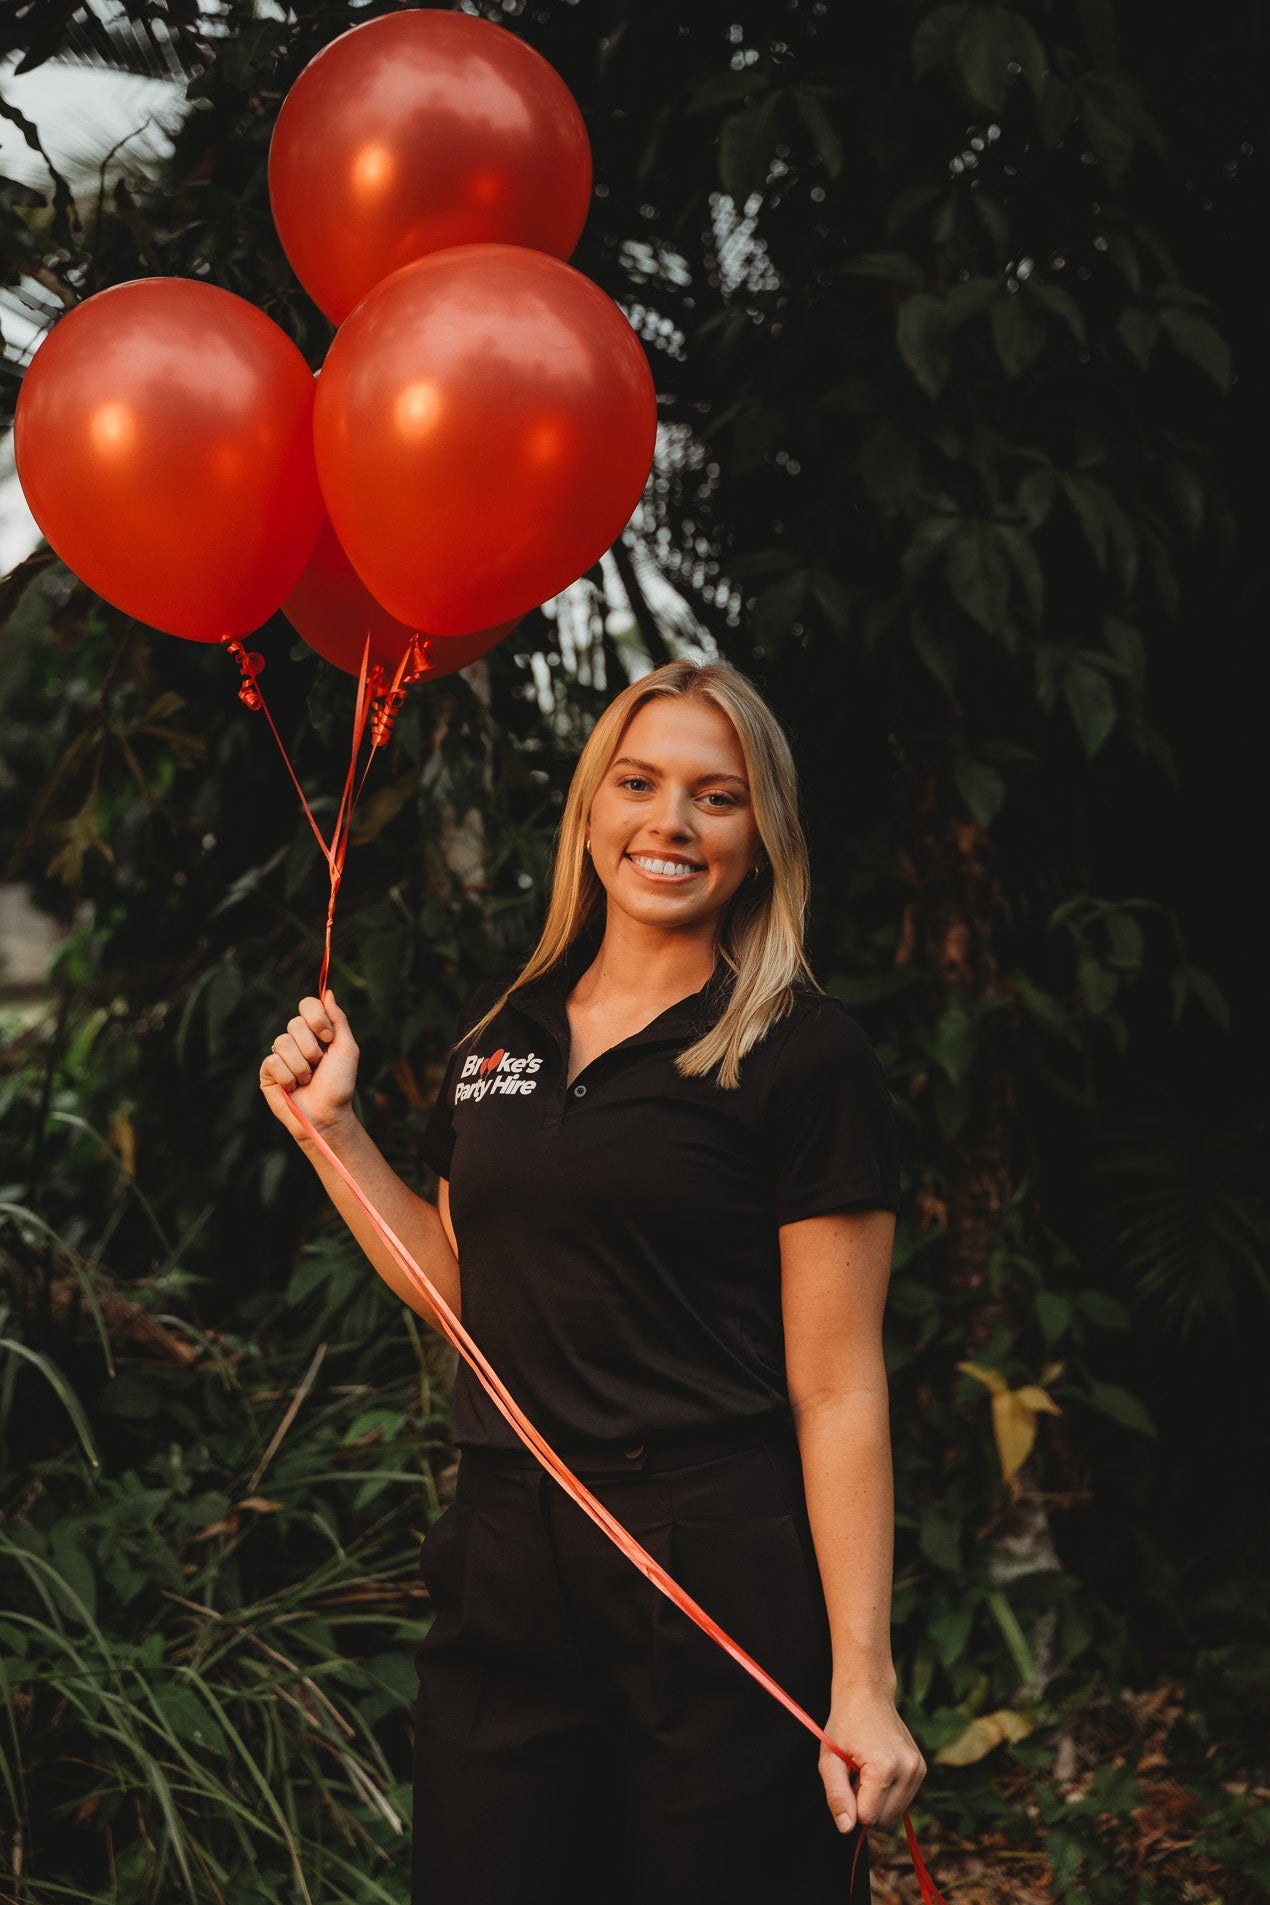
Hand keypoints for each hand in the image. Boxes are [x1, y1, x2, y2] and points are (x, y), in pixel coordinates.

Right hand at [259, 990, 358, 1144]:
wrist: (327, 1115)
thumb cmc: (339, 1084)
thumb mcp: (346, 1049)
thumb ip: (338, 1019)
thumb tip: (328, 993)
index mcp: (316, 1032)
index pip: (307, 1005)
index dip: (316, 1018)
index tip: (328, 1037)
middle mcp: (297, 1040)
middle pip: (294, 1023)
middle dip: (311, 1048)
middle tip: (318, 1065)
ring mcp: (280, 1055)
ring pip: (282, 1043)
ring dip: (301, 1066)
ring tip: (307, 1080)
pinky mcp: (267, 1072)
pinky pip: (272, 1061)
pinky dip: (288, 1077)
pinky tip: (293, 1087)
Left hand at [819, 1688, 925, 1833]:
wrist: (868, 1694)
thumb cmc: (845, 1724)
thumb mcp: (829, 1759)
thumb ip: (836, 1796)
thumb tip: (847, 1829)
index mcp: (884, 1767)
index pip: (868, 1817)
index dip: (852, 1805)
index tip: (847, 1780)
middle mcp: (908, 1769)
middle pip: (884, 1819)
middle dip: (866, 1804)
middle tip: (856, 1774)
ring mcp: (918, 1769)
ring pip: (895, 1813)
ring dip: (878, 1799)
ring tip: (867, 1769)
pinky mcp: (922, 1768)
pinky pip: (903, 1800)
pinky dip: (889, 1792)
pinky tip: (879, 1767)